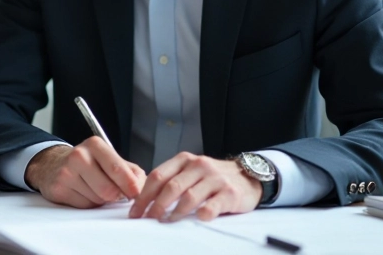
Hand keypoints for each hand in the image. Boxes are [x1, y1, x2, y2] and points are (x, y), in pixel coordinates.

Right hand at [24, 138, 145, 207]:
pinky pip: (83, 206)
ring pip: (97, 200)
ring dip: (100, 200)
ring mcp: (66, 172)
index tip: (135, 194)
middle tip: (115, 192)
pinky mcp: (59, 189)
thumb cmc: (88, 163)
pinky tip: (82, 192)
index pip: (117, 169)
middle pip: (108, 190)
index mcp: (95, 145)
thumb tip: (142, 189)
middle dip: (115, 196)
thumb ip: (131, 172)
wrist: (54, 164)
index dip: (130, 186)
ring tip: (94, 188)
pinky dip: (87, 203)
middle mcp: (79, 155)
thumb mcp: (110, 158)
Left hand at [128, 152, 261, 220]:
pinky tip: (197, 219)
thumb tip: (144, 199)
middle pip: (171, 187)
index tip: (135, 211)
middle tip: (148, 219)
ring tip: (167, 222)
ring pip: (189, 197)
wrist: (247, 175)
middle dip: (156, 206)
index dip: (144, 195)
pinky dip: (202, 214)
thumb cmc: (212, 177)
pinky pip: (212, 206)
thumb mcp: (190, 171)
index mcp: (185, 160)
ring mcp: (215, 179)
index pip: (158, 176)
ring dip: (175, 212)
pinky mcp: (229, 193)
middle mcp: (199, 166)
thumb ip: (172, 179)